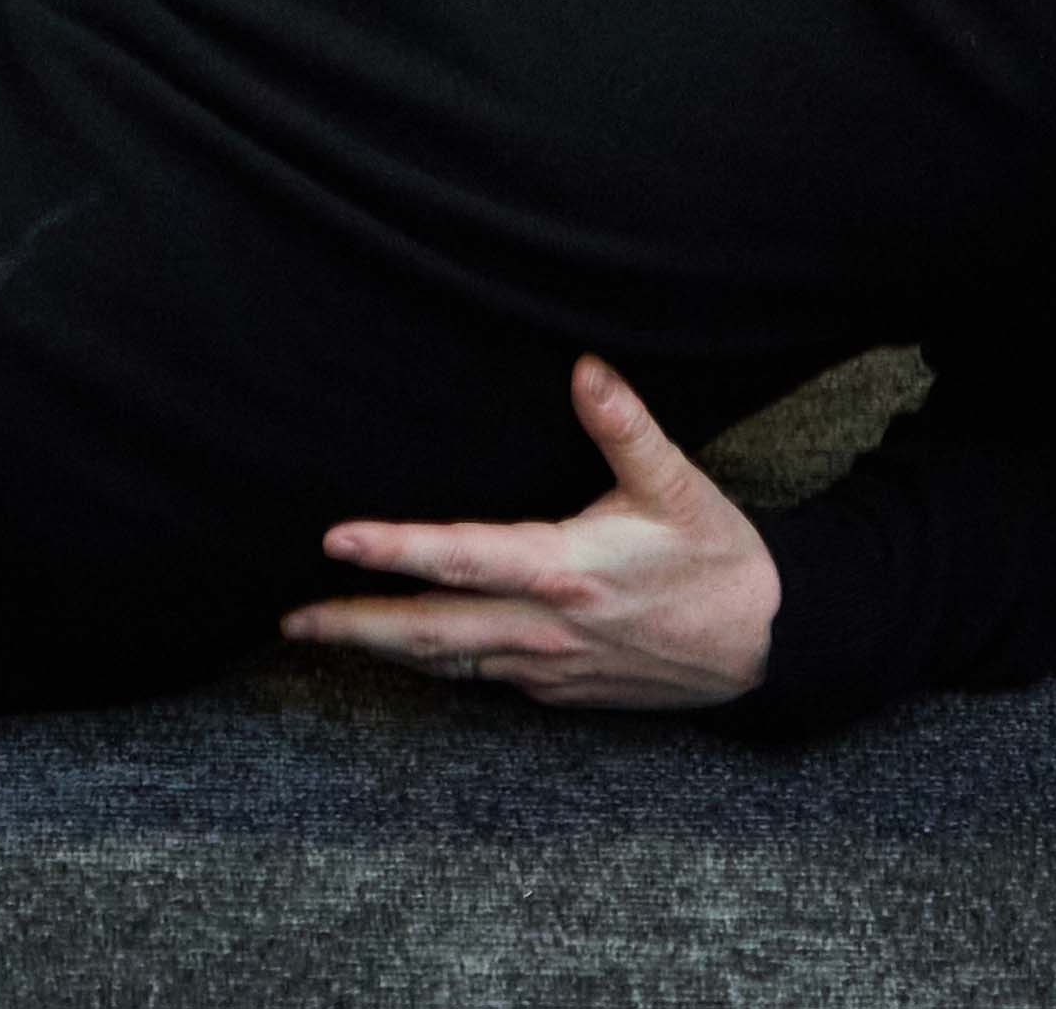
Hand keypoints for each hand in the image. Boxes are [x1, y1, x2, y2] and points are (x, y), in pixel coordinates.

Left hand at [280, 358, 783, 711]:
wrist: (764, 645)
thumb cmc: (717, 561)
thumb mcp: (677, 486)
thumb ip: (625, 427)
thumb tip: (585, 368)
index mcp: (566, 570)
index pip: (463, 559)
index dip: (397, 551)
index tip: (338, 541)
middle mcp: (546, 626)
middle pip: (430, 632)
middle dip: (355, 627)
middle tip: (290, 621)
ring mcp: (547, 665)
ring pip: (446, 662)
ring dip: (380, 651)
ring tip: (319, 636)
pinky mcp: (558, 688)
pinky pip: (478, 677)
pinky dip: (430, 665)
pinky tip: (400, 651)